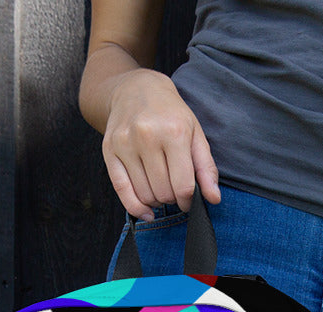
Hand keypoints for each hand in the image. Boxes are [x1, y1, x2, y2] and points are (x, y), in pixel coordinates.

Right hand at [102, 68, 220, 218]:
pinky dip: (136, 207)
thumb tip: (214, 199)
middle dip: (172, 199)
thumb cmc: (171, 115)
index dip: (189, 201)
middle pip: (164, 193)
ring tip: (161, 187)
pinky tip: (147, 212)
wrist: (136, 89)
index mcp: (174, 132)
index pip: (183, 186)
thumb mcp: (195, 134)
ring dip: (156, 201)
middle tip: (174, 189)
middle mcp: (147, 137)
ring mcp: (125, 143)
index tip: (189, 200)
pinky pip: (121, 190)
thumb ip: (206, 168)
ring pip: (145, 195)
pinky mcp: (108, 150)